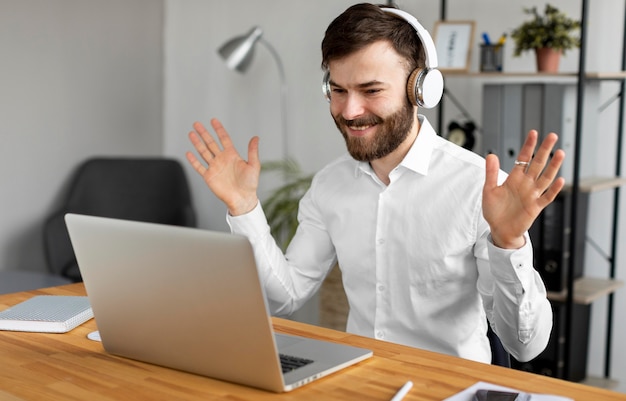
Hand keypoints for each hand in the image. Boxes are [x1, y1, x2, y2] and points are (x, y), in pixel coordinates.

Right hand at [186, 118, 260, 215]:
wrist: (242, 199)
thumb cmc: (250, 184)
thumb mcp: (254, 165)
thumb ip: (253, 151)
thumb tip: (256, 137)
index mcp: (232, 155)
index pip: (224, 139)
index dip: (219, 130)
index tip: (213, 121)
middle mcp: (222, 159)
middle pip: (210, 143)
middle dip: (203, 133)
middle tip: (197, 124)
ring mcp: (214, 167)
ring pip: (203, 152)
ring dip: (197, 143)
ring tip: (191, 134)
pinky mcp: (209, 176)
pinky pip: (199, 167)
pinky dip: (193, 160)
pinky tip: (189, 153)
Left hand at [483, 130, 564, 248]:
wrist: (499, 230)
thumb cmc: (494, 210)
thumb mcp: (489, 190)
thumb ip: (491, 173)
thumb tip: (491, 155)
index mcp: (514, 178)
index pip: (523, 158)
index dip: (528, 146)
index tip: (534, 133)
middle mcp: (526, 184)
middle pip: (538, 164)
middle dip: (544, 150)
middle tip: (552, 136)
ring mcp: (532, 195)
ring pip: (545, 178)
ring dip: (553, 166)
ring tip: (560, 153)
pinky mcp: (536, 207)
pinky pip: (547, 197)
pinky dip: (554, 189)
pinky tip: (560, 180)